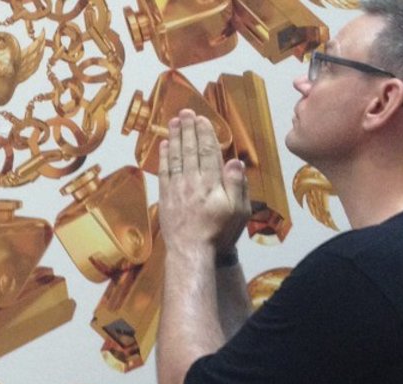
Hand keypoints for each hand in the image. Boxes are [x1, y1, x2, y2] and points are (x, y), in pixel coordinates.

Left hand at [157, 109, 249, 258]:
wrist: (190, 251)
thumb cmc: (218, 233)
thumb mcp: (238, 211)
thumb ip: (237, 185)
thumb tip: (236, 161)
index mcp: (211, 182)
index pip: (209, 152)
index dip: (205, 133)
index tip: (202, 119)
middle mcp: (192, 181)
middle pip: (190, 149)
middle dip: (188, 129)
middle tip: (186, 111)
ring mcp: (176, 188)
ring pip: (176, 156)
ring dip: (176, 137)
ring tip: (174, 121)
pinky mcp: (165, 197)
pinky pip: (163, 171)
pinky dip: (164, 156)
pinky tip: (164, 144)